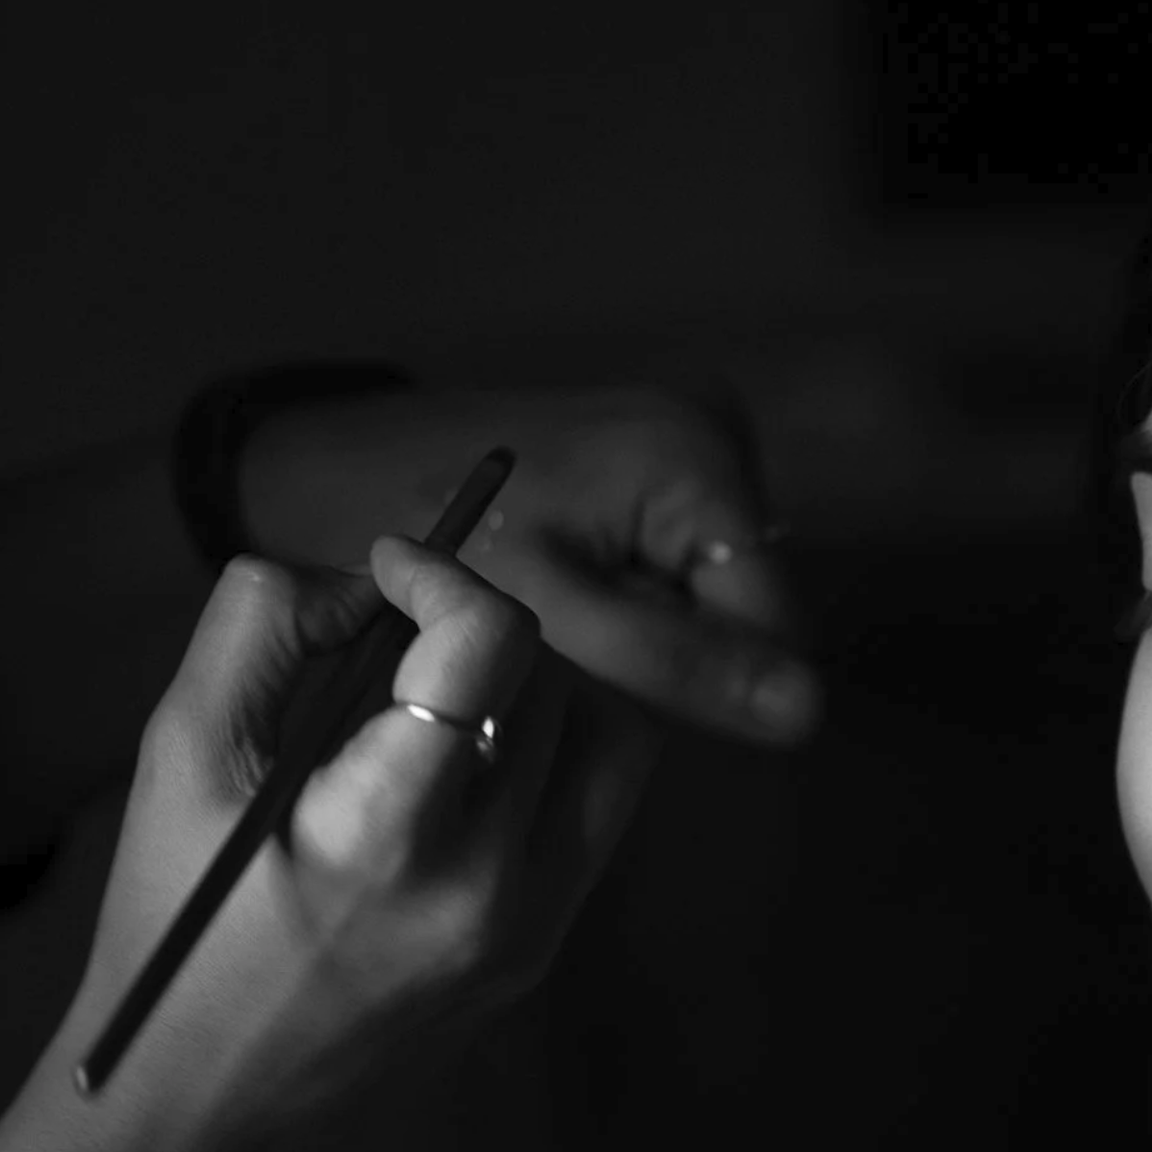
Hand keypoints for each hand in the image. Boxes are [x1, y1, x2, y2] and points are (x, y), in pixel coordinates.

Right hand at [49, 538, 655, 1151]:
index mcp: (388, 831)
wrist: (191, 1107)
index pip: (491, 644)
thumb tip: (359, 579)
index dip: (444, 575)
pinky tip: (464, 769)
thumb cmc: (174, 922)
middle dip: (481, 631)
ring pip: (605, 741)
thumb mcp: (180, 756)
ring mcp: (531, 927)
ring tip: (444, 699)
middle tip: (402, 638)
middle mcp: (487, 883)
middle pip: (553, 681)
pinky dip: (550, 758)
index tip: (390, 567)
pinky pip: (596, 811)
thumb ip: (261, 628)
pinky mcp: (543, 952)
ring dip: (534, 690)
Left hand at [237, 382, 820, 746]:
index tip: (619, 693)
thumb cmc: (426, 523)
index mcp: (697, 462)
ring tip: (567, 625)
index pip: (772, 624)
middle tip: (579, 655)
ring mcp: (692, 441)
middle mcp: (716, 434)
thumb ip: (679, 663)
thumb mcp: (551, 613)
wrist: (343, 462)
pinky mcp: (664, 461)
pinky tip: (572, 599)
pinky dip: (634, 603)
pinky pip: (683, 566)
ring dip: (654, 636)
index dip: (709, 685)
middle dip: (675, 654)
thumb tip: (809, 717)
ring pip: (716, 596)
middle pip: (747, 606)